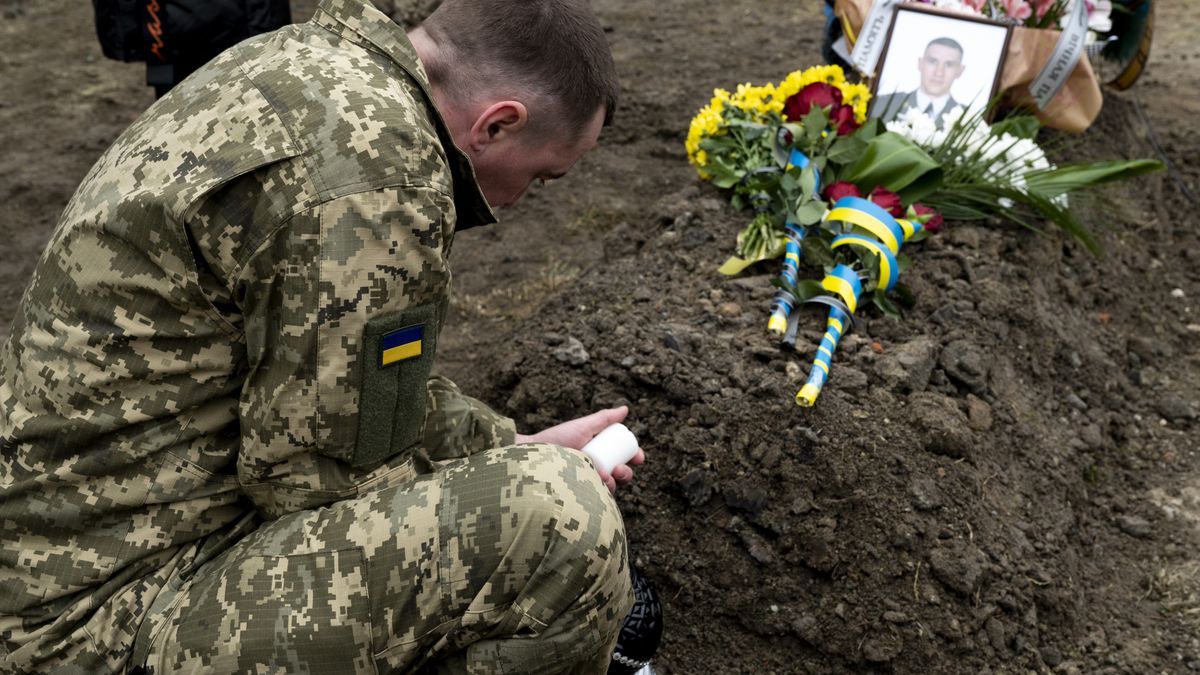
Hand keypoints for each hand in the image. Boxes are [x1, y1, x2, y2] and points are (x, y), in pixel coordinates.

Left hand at [515, 406, 645, 492]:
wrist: (532, 456)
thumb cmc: (555, 440)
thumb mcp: (582, 427)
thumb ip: (603, 418)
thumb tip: (625, 409)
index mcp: (600, 453)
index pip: (624, 458)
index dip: (635, 457)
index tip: (638, 457)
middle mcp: (596, 470)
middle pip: (621, 475)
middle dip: (626, 473)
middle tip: (620, 469)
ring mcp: (587, 484)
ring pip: (611, 488)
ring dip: (614, 483)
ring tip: (604, 476)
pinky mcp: (579, 498)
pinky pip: (596, 499)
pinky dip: (600, 492)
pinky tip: (596, 484)